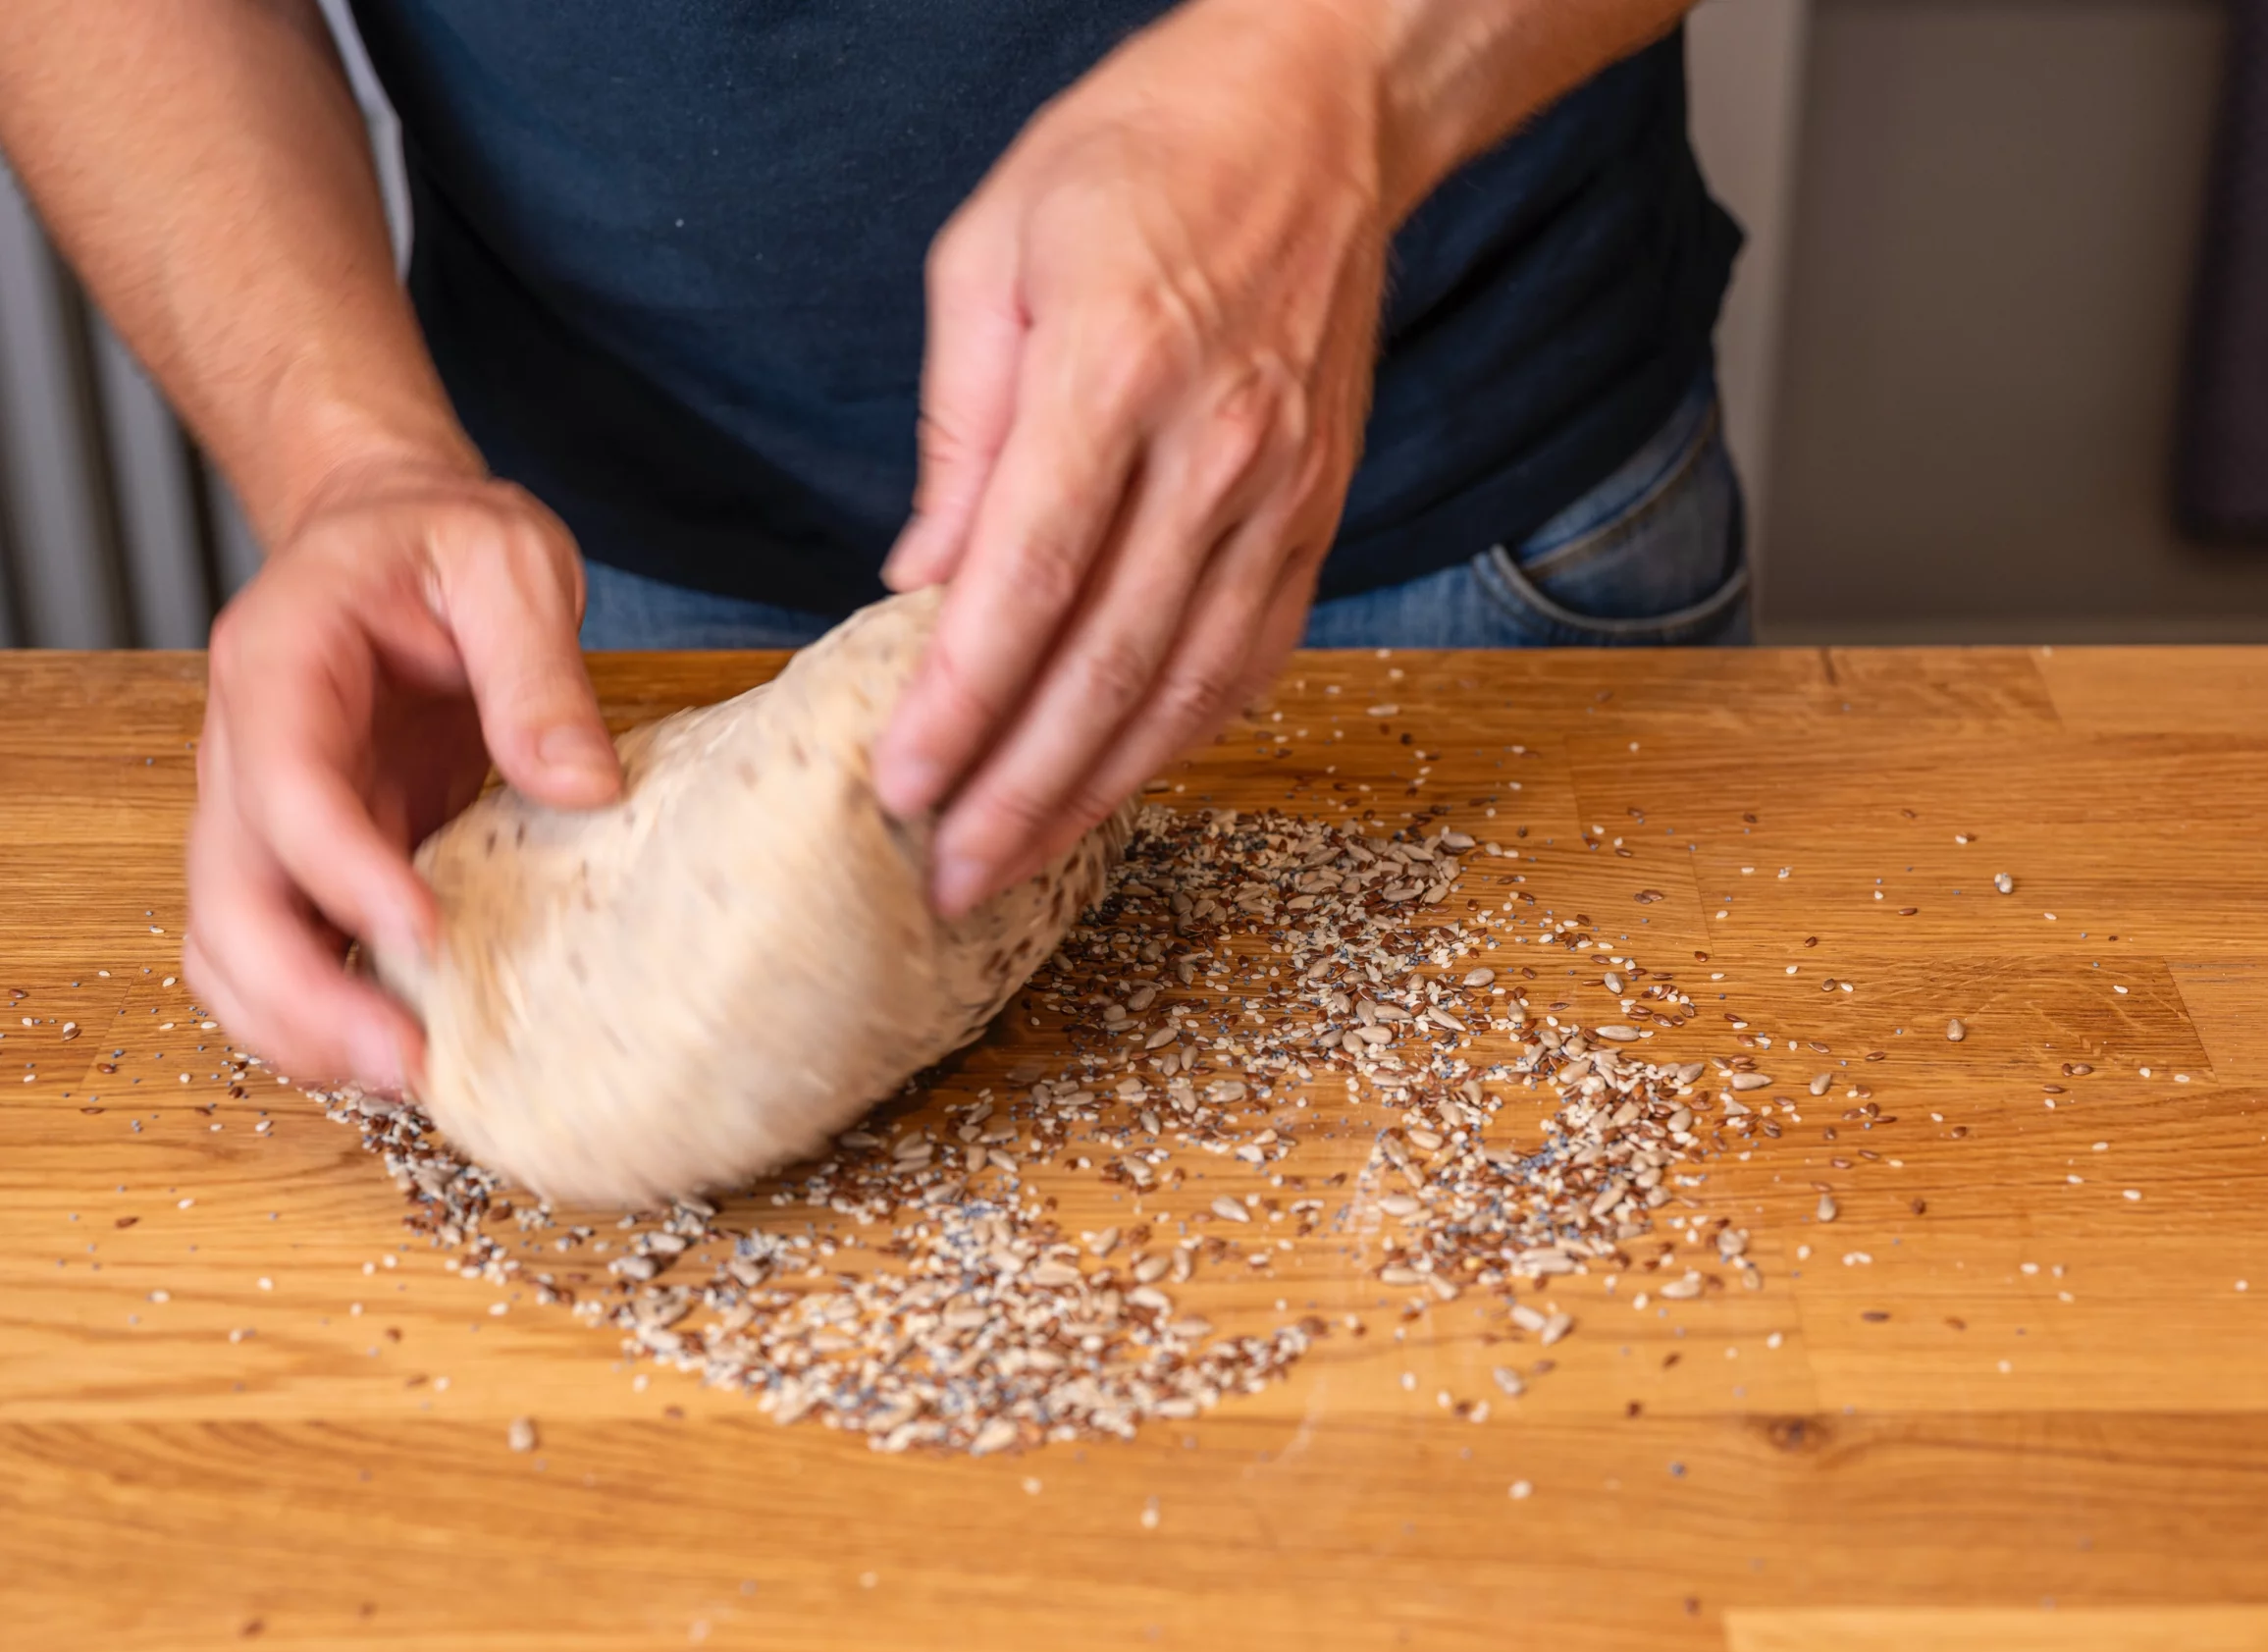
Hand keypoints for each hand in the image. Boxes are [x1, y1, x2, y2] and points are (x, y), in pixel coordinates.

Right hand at [184, 461, 618, 1089]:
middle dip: (303, 994)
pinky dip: (323, 1009)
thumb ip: (538, 669)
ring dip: (300, 1025)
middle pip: (228, 897)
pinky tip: (405, 1042)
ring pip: (234, 944)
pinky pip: (289, 945)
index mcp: (280, 663)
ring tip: (406, 1076)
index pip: (285, 787)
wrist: (397, 531)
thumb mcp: (509, 561)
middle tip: (409, 1060)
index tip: (423, 934)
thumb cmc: (443, 538)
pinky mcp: (317, 854)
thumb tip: (583, 787)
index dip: (343, 872)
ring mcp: (270, 812)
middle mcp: (249, 749)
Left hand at [873, 0, 1390, 914]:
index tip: (898, 783)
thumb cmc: (1139, 156)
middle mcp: (1214, 447)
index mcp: (1115, 368)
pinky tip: (1123, 780)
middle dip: (1020, 788)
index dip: (961, 702)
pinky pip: (1253, 653)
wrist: (1318, 113)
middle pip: (1108, 663)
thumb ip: (956, 431)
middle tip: (946, 873)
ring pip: (1190, 683)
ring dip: (1099, 790)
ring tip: (1018, 860)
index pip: (1026, 580)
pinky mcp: (1319, 510)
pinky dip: (1185, 732)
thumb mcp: (989, 251)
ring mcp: (1282, 489)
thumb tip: (919, 585)